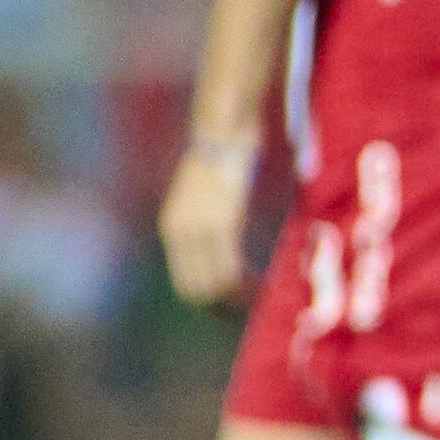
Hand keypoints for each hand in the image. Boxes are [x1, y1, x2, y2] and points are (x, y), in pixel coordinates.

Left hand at [159, 141, 259, 308]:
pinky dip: (249, 284)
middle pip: (196, 292)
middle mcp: (178, 234)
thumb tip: (229, 239)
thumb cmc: (225, 156)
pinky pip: (230, 270)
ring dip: (240, 298)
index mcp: (174, 228)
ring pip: (214, 286)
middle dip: (224, 307)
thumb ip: (213, 220)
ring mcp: (197, 231)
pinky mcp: (220, 225)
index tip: (237, 304)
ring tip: (264, 297)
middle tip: (252, 309)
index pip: (186, 282)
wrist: (225, 130)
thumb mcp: (211, 195)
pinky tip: (266, 284)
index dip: (211, 301)